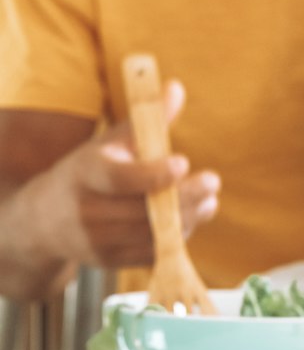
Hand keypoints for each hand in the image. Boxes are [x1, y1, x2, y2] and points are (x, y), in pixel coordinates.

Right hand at [34, 81, 220, 269]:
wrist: (44, 220)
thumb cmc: (86, 172)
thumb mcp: (109, 142)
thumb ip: (145, 119)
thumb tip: (176, 88)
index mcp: (85, 174)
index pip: (119, 178)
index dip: (153, 174)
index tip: (183, 162)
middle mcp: (88, 211)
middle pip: (143, 209)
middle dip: (184, 197)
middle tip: (212, 182)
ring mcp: (98, 241)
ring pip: (152, 234)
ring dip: (188, 217)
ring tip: (209, 200)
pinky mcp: (110, 261)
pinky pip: (151, 252)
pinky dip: (176, 236)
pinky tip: (191, 217)